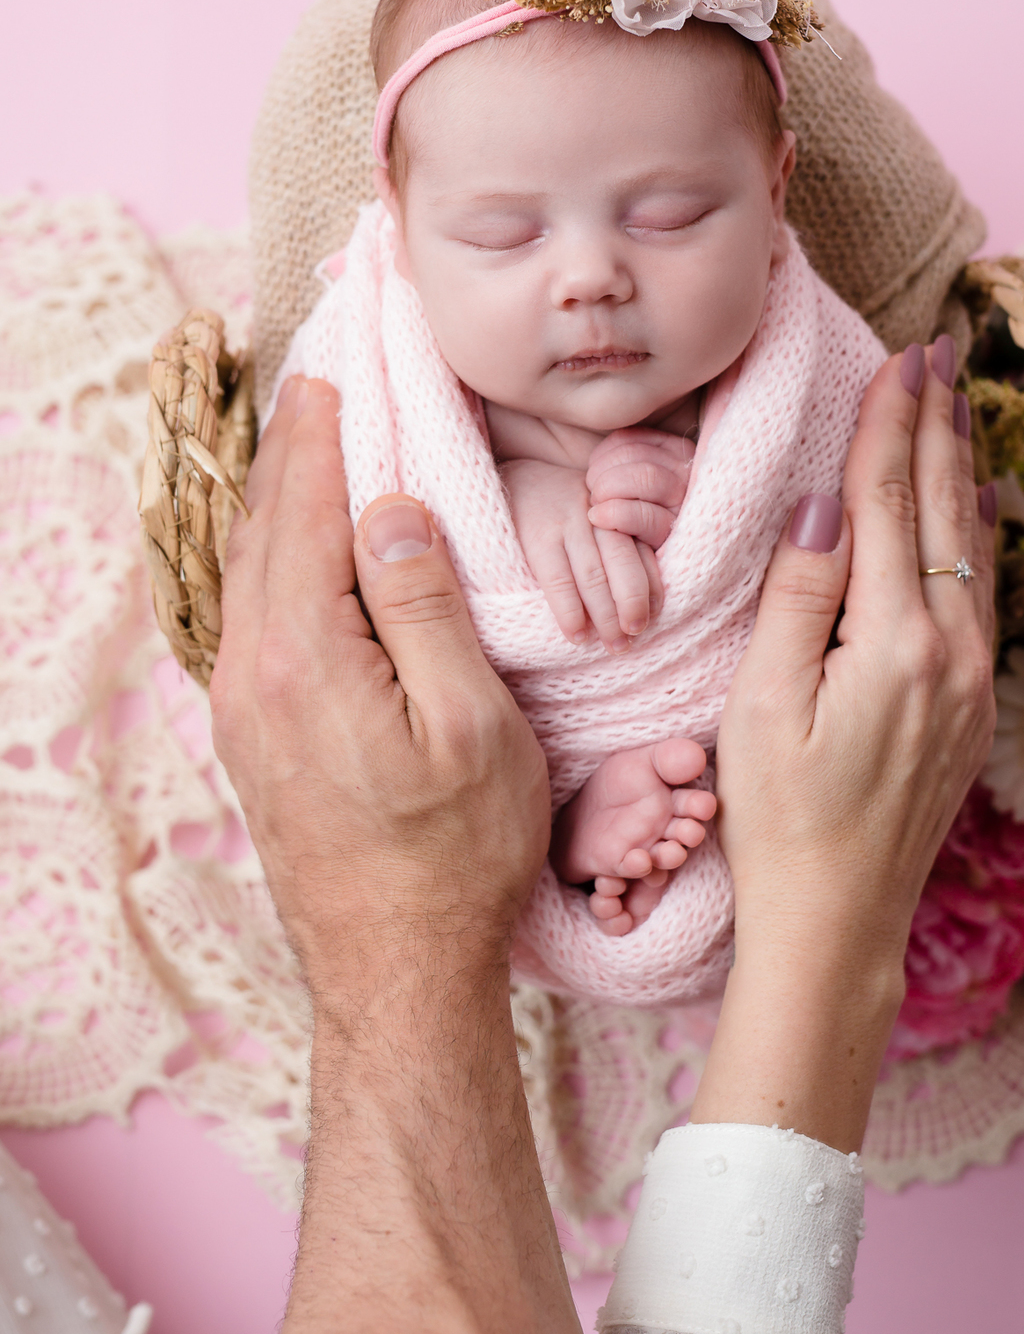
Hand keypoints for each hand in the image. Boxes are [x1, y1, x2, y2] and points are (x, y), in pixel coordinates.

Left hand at [209, 378, 576, 1333]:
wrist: (393, 970)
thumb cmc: (454, 854)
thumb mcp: (469, 725)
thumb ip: (424, 607)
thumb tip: (391, 508)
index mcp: (305, 658)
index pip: (311, 510)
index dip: (325, 431)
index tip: (337, 364)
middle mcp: (253, 672)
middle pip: (264, 527)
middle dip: (290, 445)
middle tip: (316, 372)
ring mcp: (243, 705)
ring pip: (250, 567)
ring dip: (278, 494)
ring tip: (304, 435)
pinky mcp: (253, 730)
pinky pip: (252, 608)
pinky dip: (274, 548)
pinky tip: (298, 538)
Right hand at [500, 455, 662, 650]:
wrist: (510, 477)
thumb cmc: (560, 508)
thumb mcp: (595, 515)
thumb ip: (617, 543)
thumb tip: (645, 598)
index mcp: (617, 510)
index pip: (645, 551)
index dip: (653, 590)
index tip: (654, 619)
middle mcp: (597, 514)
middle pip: (623, 563)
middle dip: (632, 605)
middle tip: (634, 638)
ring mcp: (567, 522)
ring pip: (594, 575)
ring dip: (606, 616)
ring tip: (614, 645)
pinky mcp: (537, 535)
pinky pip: (559, 579)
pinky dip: (570, 611)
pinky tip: (577, 634)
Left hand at [585, 426, 694, 548]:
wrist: (645, 568)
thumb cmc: (633, 514)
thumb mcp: (633, 479)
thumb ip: (624, 459)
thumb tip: (595, 456)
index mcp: (676, 452)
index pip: (633, 438)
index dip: (604, 453)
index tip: (593, 470)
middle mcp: (688, 473)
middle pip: (638, 455)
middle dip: (604, 473)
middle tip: (593, 492)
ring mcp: (685, 503)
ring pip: (645, 477)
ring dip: (608, 489)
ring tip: (596, 506)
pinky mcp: (675, 534)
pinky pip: (644, 515)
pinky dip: (614, 513)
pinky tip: (598, 518)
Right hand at [692, 339, 996, 1149]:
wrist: (839, 917)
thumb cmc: (780, 817)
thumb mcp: (762, 706)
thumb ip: (799, 598)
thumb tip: (824, 503)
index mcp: (893, 644)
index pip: (891, 504)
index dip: (890, 425)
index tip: (897, 359)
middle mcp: (950, 653)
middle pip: (944, 511)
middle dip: (936, 423)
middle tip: (937, 351)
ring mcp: (971, 681)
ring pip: (972, 546)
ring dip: (960, 468)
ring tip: (955, 403)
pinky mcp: (973, 704)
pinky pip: (980, 592)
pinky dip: (978, 533)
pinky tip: (979, 506)